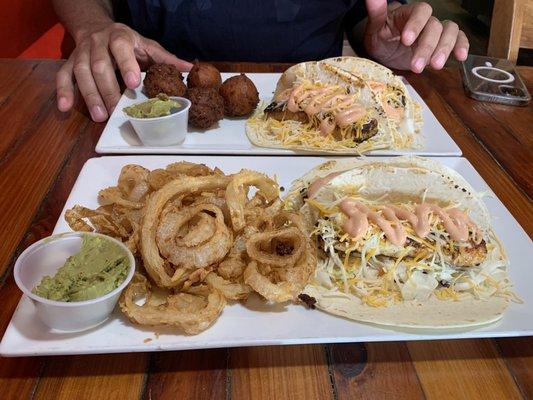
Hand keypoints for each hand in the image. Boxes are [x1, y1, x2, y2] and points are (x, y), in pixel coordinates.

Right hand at [56, 23, 192, 120]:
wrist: (95, 27)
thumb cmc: (128, 43)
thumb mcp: (147, 46)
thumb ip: (166, 59)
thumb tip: (191, 69)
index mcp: (120, 37)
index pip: (121, 48)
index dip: (126, 64)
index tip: (134, 83)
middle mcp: (98, 44)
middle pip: (99, 66)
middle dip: (108, 89)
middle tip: (116, 110)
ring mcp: (81, 53)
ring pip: (81, 73)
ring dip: (89, 95)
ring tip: (99, 116)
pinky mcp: (70, 63)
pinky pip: (63, 76)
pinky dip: (63, 92)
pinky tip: (65, 108)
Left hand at [363, 0, 468, 71]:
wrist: (385, 49)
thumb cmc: (380, 36)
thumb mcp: (375, 26)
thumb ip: (376, 11)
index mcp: (409, 13)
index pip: (420, 11)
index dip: (416, 24)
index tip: (406, 41)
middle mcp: (426, 20)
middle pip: (435, 26)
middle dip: (427, 46)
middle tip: (416, 65)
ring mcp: (436, 32)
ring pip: (449, 33)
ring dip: (444, 49)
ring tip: (435, 66)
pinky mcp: (441, 44)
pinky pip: (458, 40)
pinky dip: (461, 46)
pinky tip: (460, 57)